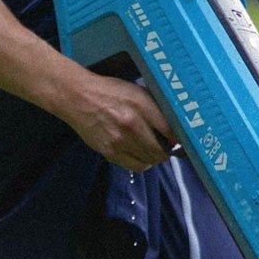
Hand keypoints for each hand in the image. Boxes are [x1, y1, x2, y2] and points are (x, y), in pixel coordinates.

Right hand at [61, 70, 175, 171]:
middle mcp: (132, 124)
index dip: (179, 139)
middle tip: (166, 148)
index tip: (180, 140)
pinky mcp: (109, 152)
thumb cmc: (110, 92)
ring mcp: (120, 140)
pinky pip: (134, 166)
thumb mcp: (137, 92)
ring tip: (153, 152)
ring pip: (149, 160)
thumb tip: (174, 127)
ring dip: (154, 158)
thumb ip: (155, 108)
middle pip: (160, 150)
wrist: (78, 97)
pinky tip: (140, 156)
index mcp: (141, 105)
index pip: (170, 129)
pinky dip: (142, 164)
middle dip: (166, 152)